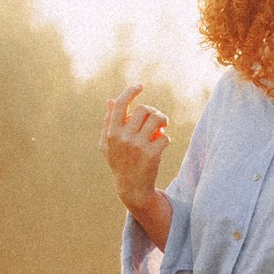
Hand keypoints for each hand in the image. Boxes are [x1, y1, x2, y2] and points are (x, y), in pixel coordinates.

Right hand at [103, 83, 171, 238]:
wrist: (132, 187)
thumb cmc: (119, 162)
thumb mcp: (108, 143)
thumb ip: (109, 121)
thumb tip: (111, 100)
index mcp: (112, 132)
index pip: (122, 104)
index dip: (132, 92)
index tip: (141, 85)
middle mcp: (123, 137)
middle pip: (145, 109)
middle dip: (154, 111)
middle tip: (157, 120)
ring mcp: (138, 146)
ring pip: (157, 119)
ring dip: (163, 121)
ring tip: (162, 128)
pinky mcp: (152, 154)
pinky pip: (165, 137)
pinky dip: (165, 139)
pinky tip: (161, 146)